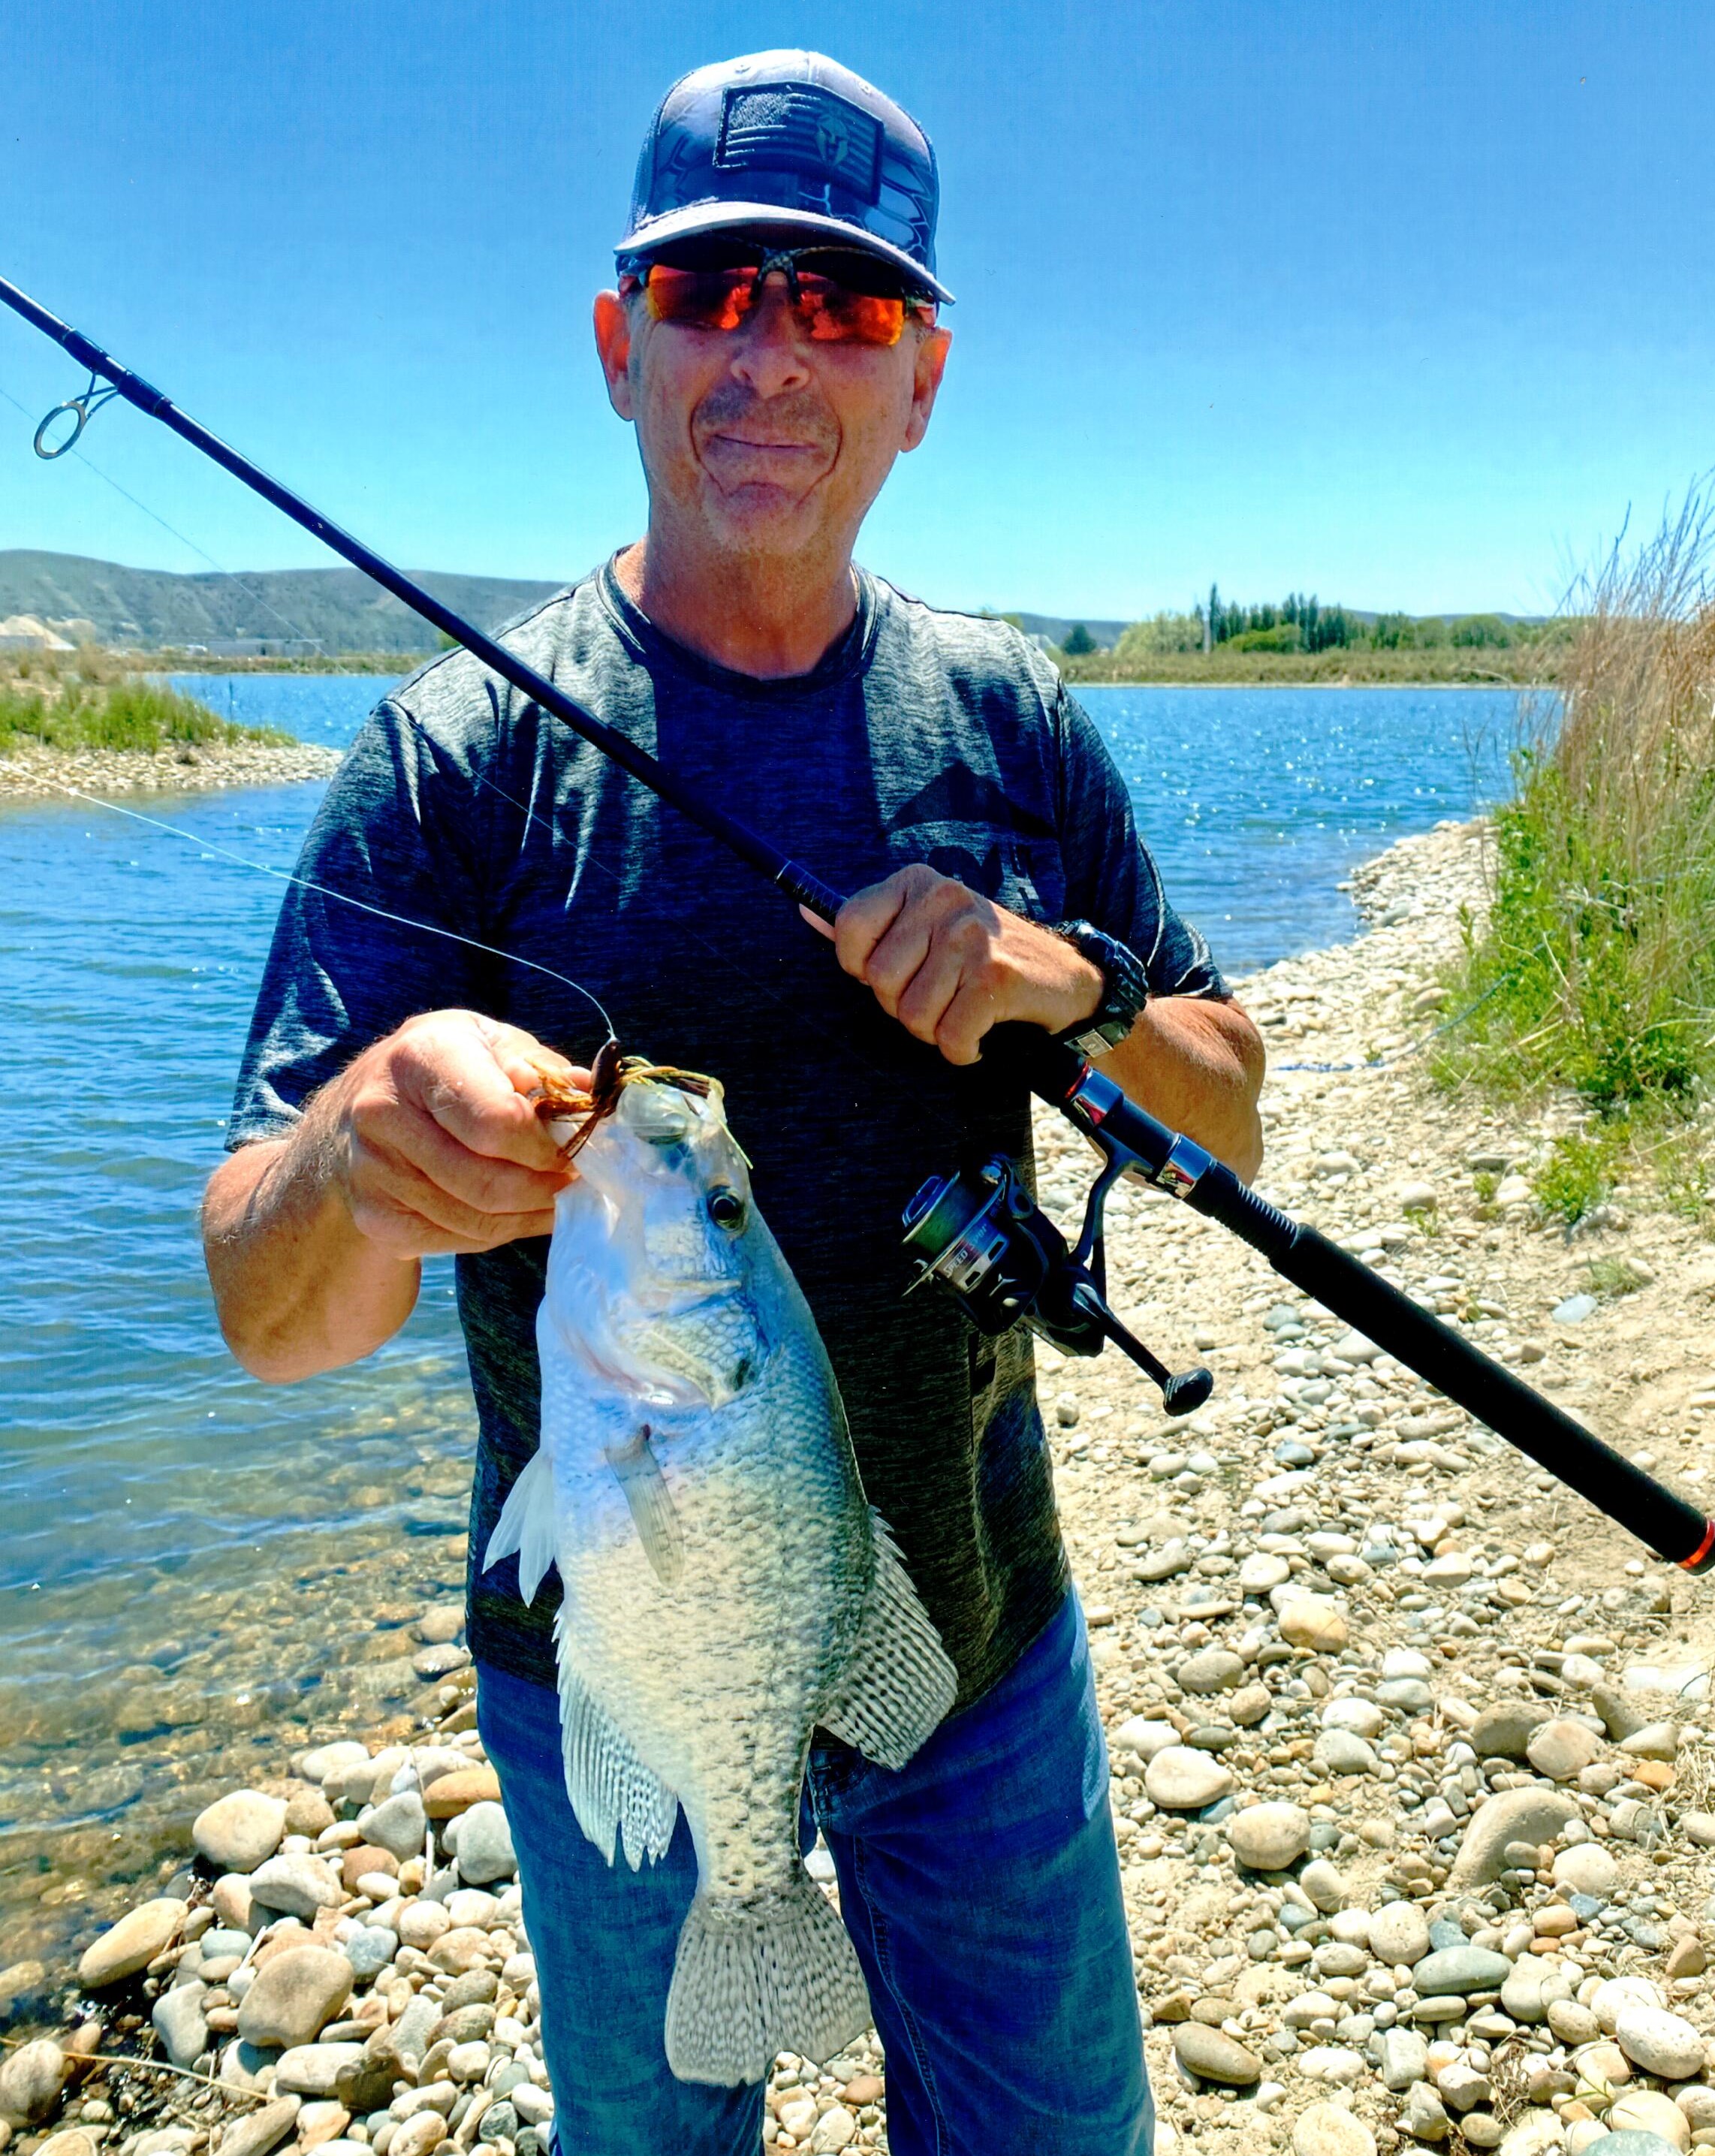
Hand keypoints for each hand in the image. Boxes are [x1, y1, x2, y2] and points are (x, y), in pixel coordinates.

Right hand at [308, 1010, 584, 1256]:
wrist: (363, 1106)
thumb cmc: (448, 1067)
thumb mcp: (492, 1044)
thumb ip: (544, 1071)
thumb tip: (592, 1100)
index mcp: (421, 1056)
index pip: (496, 1122)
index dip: (546, 1146)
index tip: (576, 1149)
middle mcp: (383, 1112)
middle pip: (487, 1182)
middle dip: (546, 1189)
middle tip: (577, 1183)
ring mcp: (372, 1170)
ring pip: (476, 1219)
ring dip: (530, 1215)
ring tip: (555, 1196)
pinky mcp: (374, 1216)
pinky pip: (457, 1240)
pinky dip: (499, 1231)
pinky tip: (515, 1210)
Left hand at [806, 865, 1103, 1065]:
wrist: (1066, 974)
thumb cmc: (983, 956)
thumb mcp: (926, 925)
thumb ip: (869, 924)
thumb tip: (803, 910)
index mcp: (918, 883)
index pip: (850, 927)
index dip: (860, 966)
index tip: (895, 973)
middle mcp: (944, 900)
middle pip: (879, 980)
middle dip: (903, 1006)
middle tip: (939, 998)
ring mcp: (971, 936)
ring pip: (913, 1014)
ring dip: (934, 1031)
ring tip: (961, 1012)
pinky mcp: (996, 975)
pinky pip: (950, 1036)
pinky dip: (962, 1050)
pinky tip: (979, 1033)